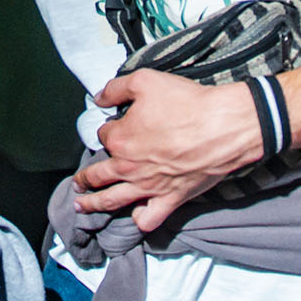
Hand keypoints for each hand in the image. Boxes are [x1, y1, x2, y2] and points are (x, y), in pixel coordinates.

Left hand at [73, 70, 261, 231]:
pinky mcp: (170, 199)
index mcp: (120, 139)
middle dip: (84, 179)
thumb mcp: (145, 81)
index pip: (104, 136)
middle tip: (78, 182)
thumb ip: (116, 88)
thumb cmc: (186, 103)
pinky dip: (139, 219)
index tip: (114, 125)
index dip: (108, 129)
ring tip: (82, 207)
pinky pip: (148, 218)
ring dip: (94, 205)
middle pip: (98, 175)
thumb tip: (99, 97)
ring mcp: (148, 187)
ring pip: (113, 201)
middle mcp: (129, 167)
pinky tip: (134, 215)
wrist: (223, 126)